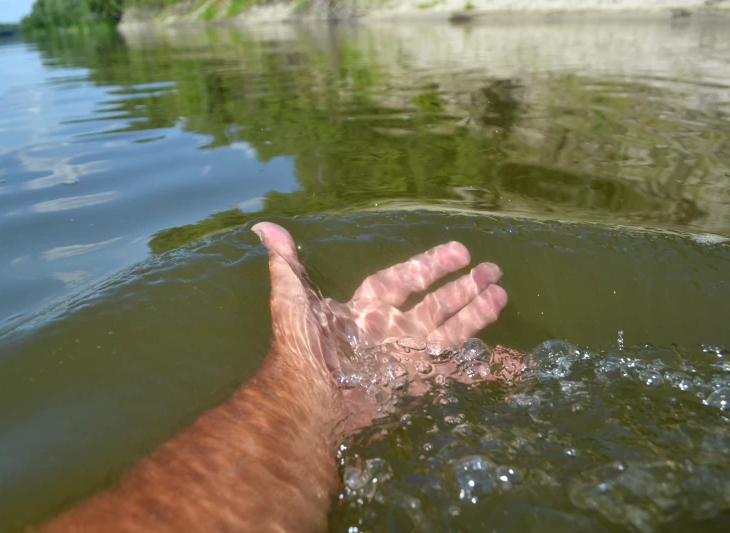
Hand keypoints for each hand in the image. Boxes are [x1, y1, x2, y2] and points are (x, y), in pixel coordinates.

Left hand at [252, 222, 508, 432]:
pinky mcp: (420, 384)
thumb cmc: (302, 352)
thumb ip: (286, 265)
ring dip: (477, 314)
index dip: (430, 265)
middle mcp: (391, 332)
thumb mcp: (293, 303)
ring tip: (502, 294)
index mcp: (367, 310)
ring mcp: (408, 359)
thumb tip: (265, 226)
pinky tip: (510, 359)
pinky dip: (485, 367)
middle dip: (463, 288)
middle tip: (493, 269)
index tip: (459, 251)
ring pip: (450, 331)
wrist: (312, 404)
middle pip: (435, 305)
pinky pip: (457, 371)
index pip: (403, 280)